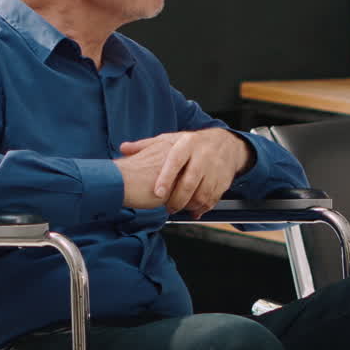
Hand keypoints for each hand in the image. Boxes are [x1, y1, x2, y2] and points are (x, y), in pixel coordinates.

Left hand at [117, 129, 252, 214]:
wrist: (226, 144)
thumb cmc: (192, 144)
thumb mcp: (171, 139)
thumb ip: (147, 145)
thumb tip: (123, 148)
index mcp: (187, 144)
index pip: (176, 161)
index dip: (166, 178)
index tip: (158, 193)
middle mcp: (203, 155)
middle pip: (190, 182)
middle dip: (178, 199)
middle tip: (168, 208)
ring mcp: (215, 169)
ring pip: (203, 193)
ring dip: (190, 206)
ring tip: (180, 208)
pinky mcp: (224, 180)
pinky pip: (213, 199)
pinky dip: (203, 208)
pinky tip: (194, 210)